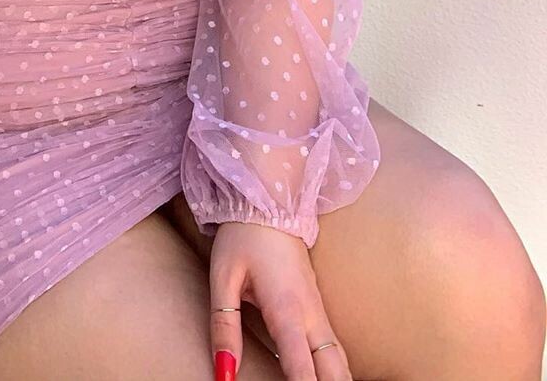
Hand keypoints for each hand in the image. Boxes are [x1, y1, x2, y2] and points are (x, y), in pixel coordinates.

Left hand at [209, 222, 351, 380]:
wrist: (270, 201)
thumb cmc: (242, 239)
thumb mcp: (223, 279)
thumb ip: (224, 327)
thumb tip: (224, 374)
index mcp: (286, 309)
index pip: (301, 367)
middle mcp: (311, 314)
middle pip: (334, 370)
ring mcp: (319, 310)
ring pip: (340, 359)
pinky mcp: (318, 306)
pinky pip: (335, 347)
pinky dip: (337, 370)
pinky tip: (330, 380)